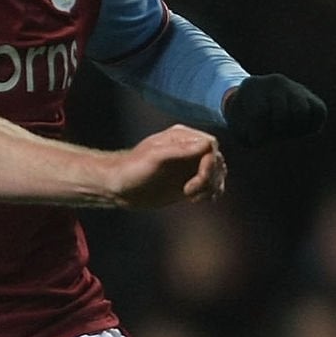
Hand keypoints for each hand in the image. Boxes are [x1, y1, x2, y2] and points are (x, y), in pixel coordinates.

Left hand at [111, 124, 225, 208]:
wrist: (118, 187)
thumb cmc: (131, 169)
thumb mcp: (154, 157)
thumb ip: (180, 150)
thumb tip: (208, 144)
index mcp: (182, 137)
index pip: (211, 146)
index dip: (210, 164)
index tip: (196, 180)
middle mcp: (189, 149)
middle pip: (217, 161)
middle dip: (210, 178)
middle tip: (189, 191)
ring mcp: (189, 166)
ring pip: (216, 174)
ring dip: (211, 187)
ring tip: (191, 196)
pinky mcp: (188, 181)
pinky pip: (209, 186)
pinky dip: (209, 193)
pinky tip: (194, 199)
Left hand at [223, 74, 326, 146]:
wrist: (255, 107)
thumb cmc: (244, 122)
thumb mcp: (236, 130)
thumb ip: (246, 135)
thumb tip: (264, 137)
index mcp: (250, 85)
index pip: (259, 114)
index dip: (257, 134)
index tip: (255, 139)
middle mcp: (274, 81)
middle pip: (282, 116)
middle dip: (276, 131)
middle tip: (272, 133)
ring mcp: (293, 87)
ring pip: (302, 113)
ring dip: (294, 130)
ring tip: (286, 132)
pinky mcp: (310, 95)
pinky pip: (320, 112)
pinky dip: (312, 126)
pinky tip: (298, 130)